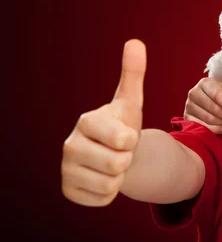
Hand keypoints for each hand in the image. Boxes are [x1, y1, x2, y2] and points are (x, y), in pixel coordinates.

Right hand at [61, 39, 145, 205]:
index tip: (124, 134)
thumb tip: (135, 42)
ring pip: (111, 183)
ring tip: (113, 163)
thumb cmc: (123, 125)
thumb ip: (133, 74)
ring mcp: (66, 170)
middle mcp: (69, 146)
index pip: (123, 140)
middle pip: (118, 164)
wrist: (115, 153)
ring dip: (120, 176)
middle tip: (120, 152)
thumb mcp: (131, 102)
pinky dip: (110, 192)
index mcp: (86, 122)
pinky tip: (103, 178)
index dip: (132, 140)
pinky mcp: (69, 192)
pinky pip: (103, 199)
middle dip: (127, 159)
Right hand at [184, 77, 221, 133]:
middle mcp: (194, 93)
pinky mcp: (186, 118)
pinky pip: (201, 127)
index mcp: (205, 83)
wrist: (206, 98)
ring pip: (209, 118)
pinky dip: (214, 130)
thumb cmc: (220, 94)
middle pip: (214, 108)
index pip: (218, 95)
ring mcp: (188, 106)